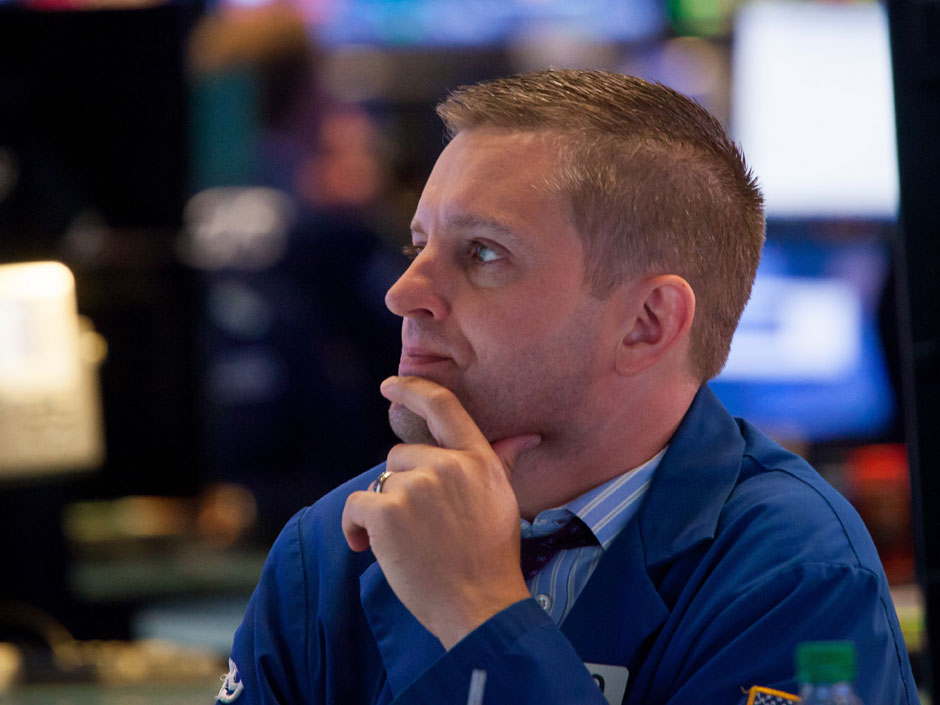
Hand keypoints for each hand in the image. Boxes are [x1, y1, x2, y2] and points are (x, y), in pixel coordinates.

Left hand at [341, 376, 540, 648]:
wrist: (479, 605)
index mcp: (477, 459)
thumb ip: (501, 461)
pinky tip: (367, 547)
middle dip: (401, 486)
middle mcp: (448, 465)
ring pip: (380, 483)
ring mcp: (416, 487)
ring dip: (381, 511)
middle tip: (420, 526)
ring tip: (406, 543)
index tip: (391, 386)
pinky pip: (356, 506)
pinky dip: (354, 527)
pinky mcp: (387, 512)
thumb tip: (524, 436)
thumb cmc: (491, 556)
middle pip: (401, 455)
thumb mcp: (503, 500)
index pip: (443, 407)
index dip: (412, 388)